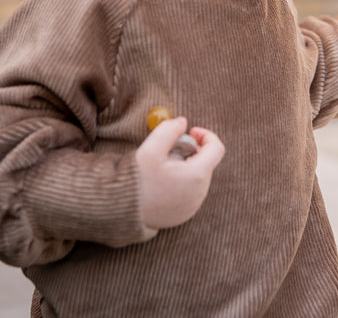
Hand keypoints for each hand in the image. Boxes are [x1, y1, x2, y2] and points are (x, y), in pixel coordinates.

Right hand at [136, 116, 224, 230]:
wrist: (121, 211)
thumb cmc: (137, 179)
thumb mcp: (152, 147)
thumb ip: (170, 129)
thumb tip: (183, 122)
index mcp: (197, 175)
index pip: (216, 148)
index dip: (205, 135)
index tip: (190, 132)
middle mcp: (200, 193)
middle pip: (206, 162)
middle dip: (192, 150)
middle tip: (169, 149)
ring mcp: (193, 206)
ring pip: (198, 177)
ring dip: (186, 166)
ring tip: (162, 168)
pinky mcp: (184, 214)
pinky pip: (191, 191)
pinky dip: (182, 181)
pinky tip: (162, 182)